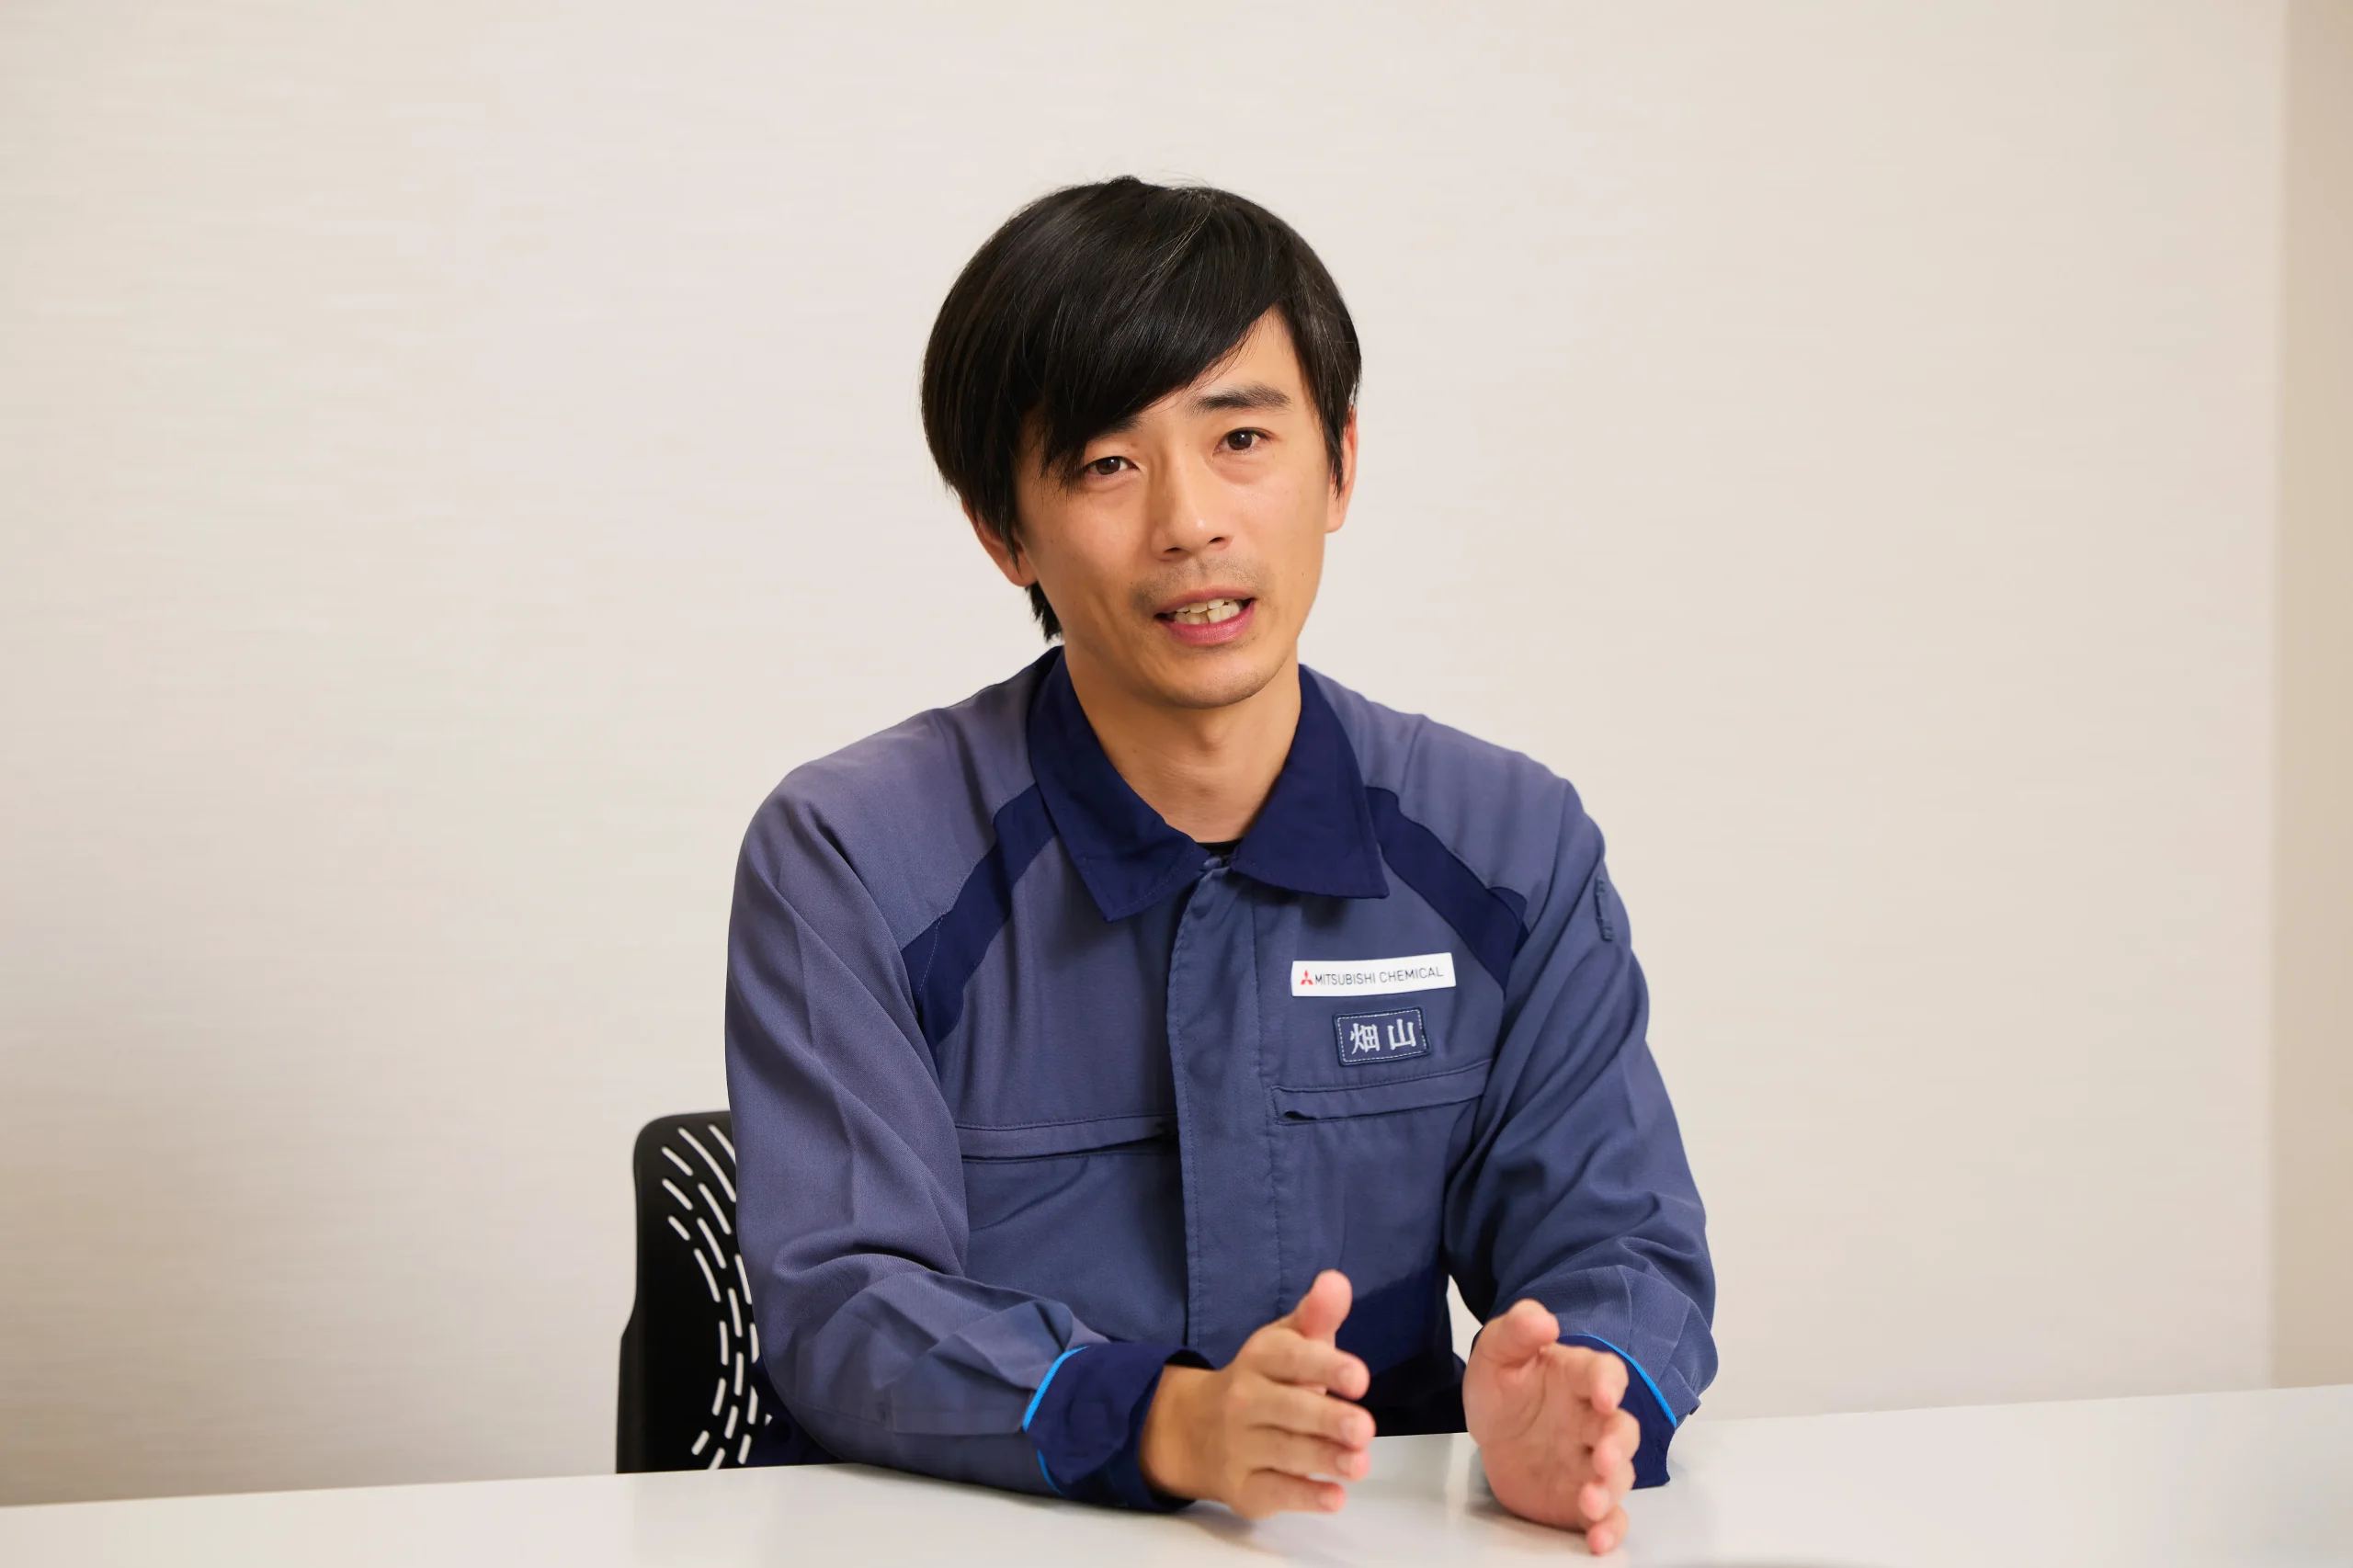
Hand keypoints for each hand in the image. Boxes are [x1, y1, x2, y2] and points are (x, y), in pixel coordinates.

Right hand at [1139, 1270, 1375, 1517]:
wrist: (1193, 1430)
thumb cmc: (1264, 1381)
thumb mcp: (1287, 1342)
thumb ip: (1317, 1316)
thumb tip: (1337, 1282)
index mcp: (1260, 1358)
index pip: (1292, 1358)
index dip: (1325, 1366)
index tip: (1359, 1378)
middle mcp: (1245, 1400)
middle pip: (1288, 1409)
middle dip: (1326, 1419)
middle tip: (1363, 1428)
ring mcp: (1240, 1446)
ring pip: (1285, 1453)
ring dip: (1324, 1459)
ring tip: (1359, 1464)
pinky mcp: (1244, 1488)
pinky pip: (1275, 1493)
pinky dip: (1304, 1497)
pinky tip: (1334, 1497)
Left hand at [1461, 1299, 1641, 1551]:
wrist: (1492, 1432)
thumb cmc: (1505, 1388)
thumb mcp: (1497, 1353)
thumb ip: (1516, 1331)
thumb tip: (1543, 1319)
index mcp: (1576, 1378)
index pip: (1605, 1374)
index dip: (1609, 1383)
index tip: (1604, 1394)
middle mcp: (1592, 1421)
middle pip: (1621, 1429)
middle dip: (1617, 1444)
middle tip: (1603, 1457)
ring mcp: (1590, 1461)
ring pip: (1618, 1475)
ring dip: (1610, 1488)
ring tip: (1589, 1500)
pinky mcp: (1582, 1497)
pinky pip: (1607, 1515)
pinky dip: (1609, 1529)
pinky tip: (1597, 1538)